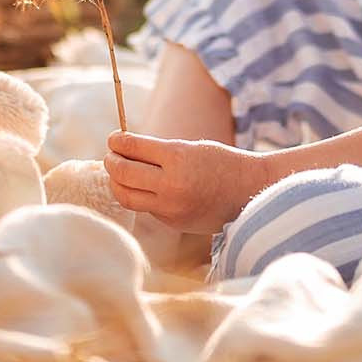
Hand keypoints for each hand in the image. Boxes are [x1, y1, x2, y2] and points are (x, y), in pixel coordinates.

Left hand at [103, 130, 275, 233]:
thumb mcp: (191, 148)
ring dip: (117, 182)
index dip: (117, 141)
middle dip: (111, 161)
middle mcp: (171, 184)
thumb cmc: (221, 163)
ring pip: (126, 196)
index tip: (113, 138)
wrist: (251, 191)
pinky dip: (139, 195)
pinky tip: (142, 187)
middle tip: (111, 155)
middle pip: (122, 173)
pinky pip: (145, 207)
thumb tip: (124, 151)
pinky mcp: (173, 222)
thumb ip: (159, 152)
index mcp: (177, 158)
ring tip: (119, 173)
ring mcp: (171, 207)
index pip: (133, 147)